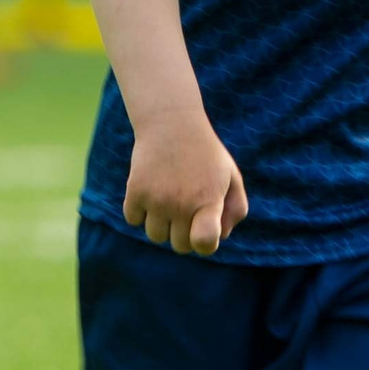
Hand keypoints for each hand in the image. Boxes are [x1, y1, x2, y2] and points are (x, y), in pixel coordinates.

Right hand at [123, 113, 247, 253]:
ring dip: (161, 224)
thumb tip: (221, 237)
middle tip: (186, 209)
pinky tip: (151, 192)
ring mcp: (157, 199)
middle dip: (184, 233)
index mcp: (209, 200)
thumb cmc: (205, 155)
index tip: (204, 231)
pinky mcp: (135, 191)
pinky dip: (139, 211)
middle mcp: (182, 203)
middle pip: (179, 246)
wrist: (172, 123)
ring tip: (168, 199)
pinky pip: (133, 220)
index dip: (204, 245)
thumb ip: (235, 209)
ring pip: (155, 236)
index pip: (204, 244)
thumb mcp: (231, 176)